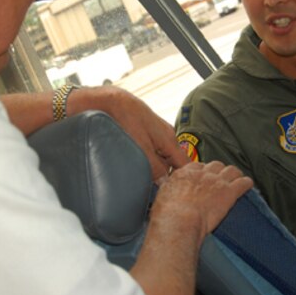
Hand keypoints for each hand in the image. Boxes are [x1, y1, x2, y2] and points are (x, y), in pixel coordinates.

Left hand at [68, 86, 189, 180]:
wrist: (110, 100)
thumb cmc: (126, 120)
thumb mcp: (141, 148)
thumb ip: (155, 167)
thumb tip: (165, 184)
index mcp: (170, 141)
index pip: (185, 166)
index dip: (183, 181)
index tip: (175, 194)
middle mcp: (168, 137)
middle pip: (173, 164)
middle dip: (165, 176)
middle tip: (152, 190)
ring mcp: (158, 134)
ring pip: (162, 157)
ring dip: (154, 167)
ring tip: (141, 177)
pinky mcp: (147, 132)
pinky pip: (152, 150)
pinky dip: (147, 158)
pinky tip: (135, 163)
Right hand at [152, 161, 252, 237]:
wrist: (179, 220)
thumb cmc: (167, 214)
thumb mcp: (162, 196)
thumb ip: (167, 190)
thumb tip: (166, 192)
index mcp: (185, 173)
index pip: (198, 165)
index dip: (203, 171)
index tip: (204, 176)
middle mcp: (202, 174)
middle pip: (216, 165)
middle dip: (219, 171)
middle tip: (220, 178)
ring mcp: (217, 181)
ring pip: (232, 170)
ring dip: (235, 175)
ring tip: (237, 179)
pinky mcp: (229, 192)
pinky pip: (243, 183)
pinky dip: (247, 183)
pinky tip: (248, 185)